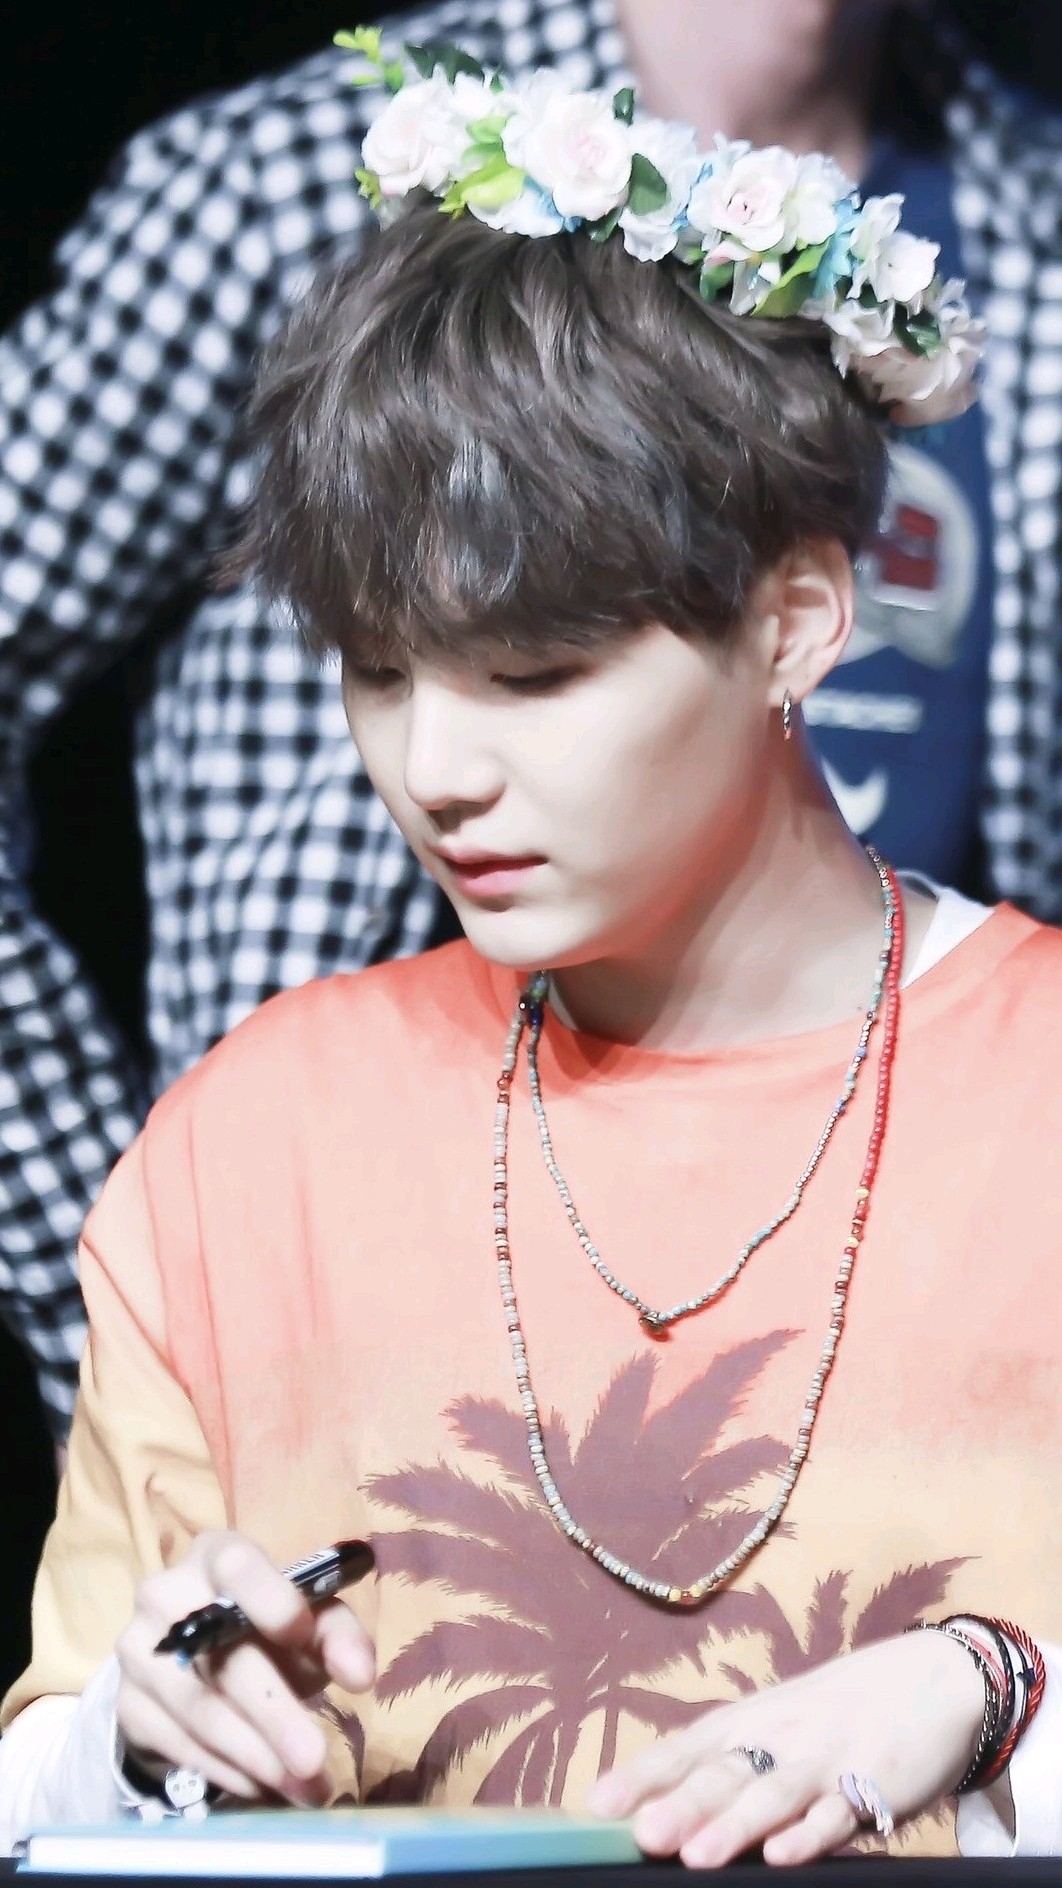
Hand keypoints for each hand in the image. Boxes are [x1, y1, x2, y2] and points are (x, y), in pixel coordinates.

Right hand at [116, 1531, 374, 1803]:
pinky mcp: (128, 1704)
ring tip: (301, 1787)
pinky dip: (226, 1770)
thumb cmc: (265, 1629)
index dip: (269, 1599)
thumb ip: (339, 1637)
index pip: (235, 1565)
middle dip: (273, 1714)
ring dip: (254, 1756)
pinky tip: (263, 1787)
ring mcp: (138, 1651)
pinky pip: (178, 1744)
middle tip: (313, 1760)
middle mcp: (165, 1594)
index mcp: (216, 1554)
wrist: (197, 1661)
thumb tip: (360, 1675)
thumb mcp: (309, 1621)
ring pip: (198, 1710)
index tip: (304, 1636)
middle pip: (219, 1655)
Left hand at [587, 1630, 983, 1866]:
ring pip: (775, 1794)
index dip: (643, 1776)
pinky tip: (783, 1854)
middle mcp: (782, 1736)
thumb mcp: (782, 1724)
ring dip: (734, 1825)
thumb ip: (733, 1761)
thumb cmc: (842, 1709)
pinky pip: (840, 1814)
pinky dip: (811, 1834)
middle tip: (641, 1833)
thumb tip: (660, 1801)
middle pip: (724, 1773)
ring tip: (696, 1856)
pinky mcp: (876, 1784)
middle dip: (681, 1804)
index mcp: (752, 1721)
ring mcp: (828, 1759)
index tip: (598, 1806)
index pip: (687, 1748)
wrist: (934, 1677)